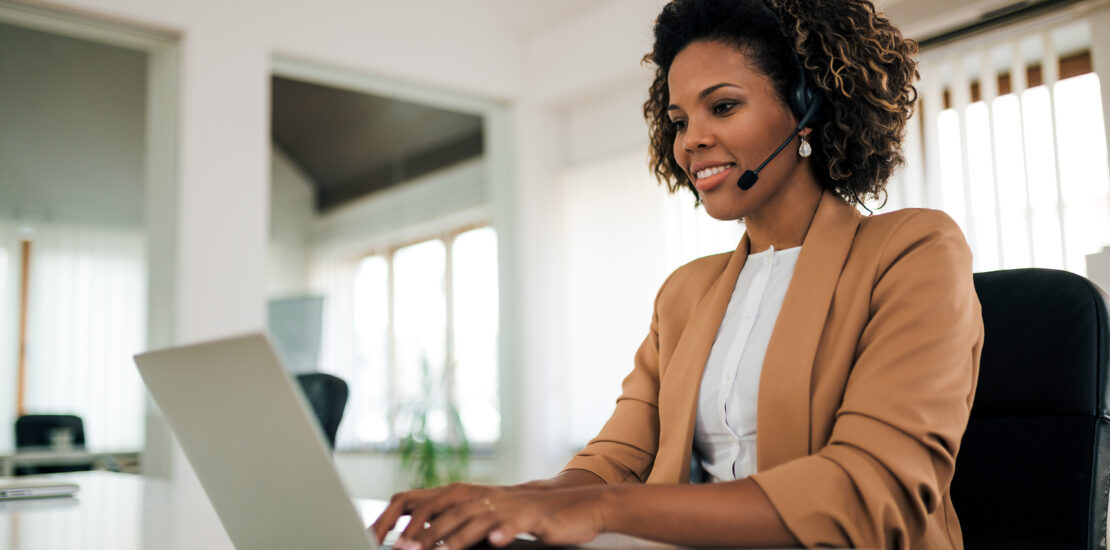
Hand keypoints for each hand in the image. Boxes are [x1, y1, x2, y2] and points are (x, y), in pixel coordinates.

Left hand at [404, 487, 606, 549]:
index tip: (391, 541)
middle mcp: (490, 499)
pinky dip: (504, 533)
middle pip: (451, 514)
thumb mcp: (496, 520)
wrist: (576, 507)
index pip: (437, 504)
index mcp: (478, 498)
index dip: (412, 520)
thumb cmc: (533, 517)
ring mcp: (512, 507)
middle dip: (425, 534)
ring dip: (457, 538)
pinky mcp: (534, 517)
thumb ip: (467, 526)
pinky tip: (496, 542)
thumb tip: (432, 543)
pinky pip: (516, 524)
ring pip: (478, 520)